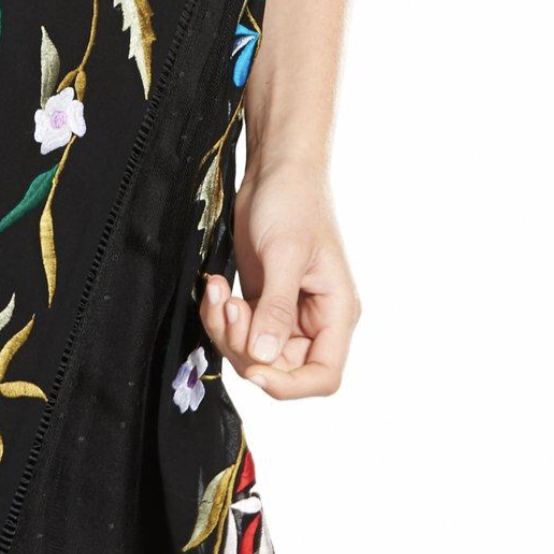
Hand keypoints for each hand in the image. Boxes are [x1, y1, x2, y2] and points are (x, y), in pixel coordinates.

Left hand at [197, 160, 358, 399]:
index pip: (322, 376)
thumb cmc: (293, 201)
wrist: (277, 169)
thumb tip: (262, 357)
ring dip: (227, 328)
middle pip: (278, 367)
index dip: (288, 385)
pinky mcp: (262, 301)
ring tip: (218, 289)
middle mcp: (315, 320)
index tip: (254, 368)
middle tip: (228, 305)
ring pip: (253, 351)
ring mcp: (287, 312)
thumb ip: (275, 308)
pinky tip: (216, 283)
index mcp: (336, 313)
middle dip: (245, 345)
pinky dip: (219, 314)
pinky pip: (238, 329)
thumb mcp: (284, 254)